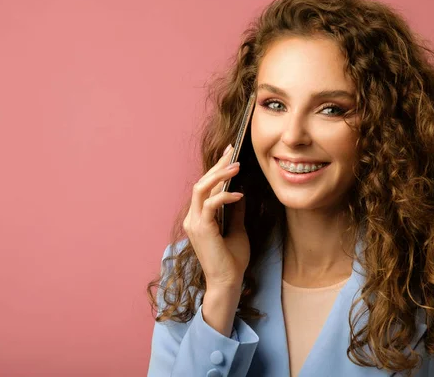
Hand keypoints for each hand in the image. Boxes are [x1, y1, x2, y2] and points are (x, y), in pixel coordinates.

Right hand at [182, 144, 249, 290]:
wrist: (228, 281)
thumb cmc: (232, 259)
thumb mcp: (237, 229)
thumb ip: (235, 211)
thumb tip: (241, 192)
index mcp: (199, 217)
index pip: (205, 186)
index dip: (216, 168)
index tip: (229, 153)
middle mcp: (193, 217)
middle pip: (202, 182)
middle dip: (217, 165)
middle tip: (232, 152)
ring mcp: (194, 223)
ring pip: (201, 189)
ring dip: (219, 176)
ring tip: (237, 166)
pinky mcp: (201, 229)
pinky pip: (210, 205)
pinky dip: (224, 196)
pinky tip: (239, 194)